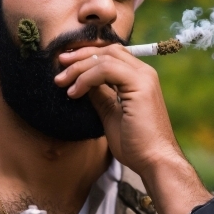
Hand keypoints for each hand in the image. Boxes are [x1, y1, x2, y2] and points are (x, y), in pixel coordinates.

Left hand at [56, 44, 181, 176]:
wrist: (154, 162)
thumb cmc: (135, 144)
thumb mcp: (110, 114)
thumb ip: (100, 95)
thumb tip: (83, 83)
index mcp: (139, 78)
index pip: (112, 54)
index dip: (87, 56)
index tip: (65, 65)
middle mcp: (144, 73)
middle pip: (108, 50)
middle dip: (80, 56)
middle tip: (59, 66)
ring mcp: (144, 77)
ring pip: (106, 57)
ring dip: (79, 67)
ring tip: (61, 82)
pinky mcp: (141, 86)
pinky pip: (107, 70)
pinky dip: (86, 78)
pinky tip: (75, 92)